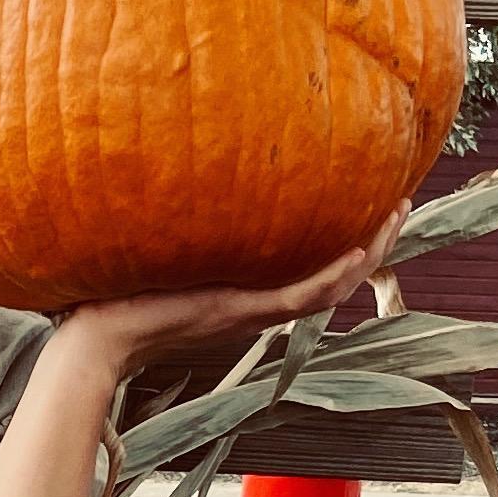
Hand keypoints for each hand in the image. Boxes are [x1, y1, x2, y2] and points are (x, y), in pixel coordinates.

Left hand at [60, 201, 410, 383]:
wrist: (95, 335)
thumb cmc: (116, 291)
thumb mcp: (162, 244)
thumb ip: (182, 216)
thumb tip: (177, 162)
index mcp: (245, 289)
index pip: (311, 265)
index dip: (347, 237)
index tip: (371, 200)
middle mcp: (256, 302)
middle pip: (337, 276)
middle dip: (374, 241)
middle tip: (402, 202)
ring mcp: (251, 311)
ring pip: (332, 287)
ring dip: (369, 253)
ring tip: (395, 215)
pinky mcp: (238, 314)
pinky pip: (301, 298)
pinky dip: (332, 276)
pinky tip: (357, 250)